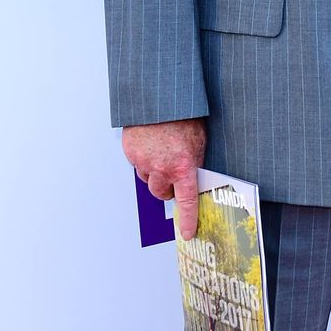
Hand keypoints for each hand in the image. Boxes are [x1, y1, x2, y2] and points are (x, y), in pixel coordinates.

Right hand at [122, 118, 206, 239]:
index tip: (187, 233)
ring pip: (148, 178)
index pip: (187, 201)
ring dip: (154, 172)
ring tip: (162, 151)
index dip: (187, 219)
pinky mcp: (130, 151)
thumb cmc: (184, 116)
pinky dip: (143, 158)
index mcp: (183, 167)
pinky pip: (137, 163)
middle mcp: (162, 168)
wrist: (161, 97)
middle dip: (167, 188)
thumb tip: (194, 178)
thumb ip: (194, 162)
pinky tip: (152, 143)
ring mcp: (143, 161)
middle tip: (173, 174)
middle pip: (161, 193)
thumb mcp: (199, 141)